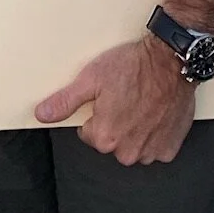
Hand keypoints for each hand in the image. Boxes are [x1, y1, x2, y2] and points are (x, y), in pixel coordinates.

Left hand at [34, 36, 193, 165]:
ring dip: (135, 129)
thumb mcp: (91, 78)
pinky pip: (155, 147)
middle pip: (112, 142)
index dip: (97, 112)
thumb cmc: (134, 66)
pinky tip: (155, 112)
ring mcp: (150, 151)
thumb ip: (65, 101)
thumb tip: (43, 114)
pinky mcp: (169, 148)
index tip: (108, 97)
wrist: (170, 61)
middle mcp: (127, 151)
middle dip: (115, 123)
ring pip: (134, 145)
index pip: (89, 133)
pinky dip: (155, 133)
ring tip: (141, 102)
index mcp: (105, 136)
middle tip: (124, 97)